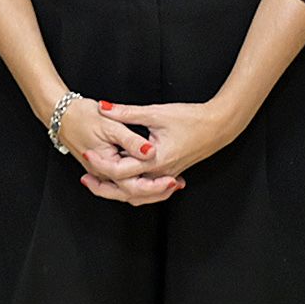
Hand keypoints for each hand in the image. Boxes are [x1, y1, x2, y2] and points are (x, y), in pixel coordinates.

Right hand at [50, 95, 167, 202]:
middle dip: (155, 192)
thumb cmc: (81, 115)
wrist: (60, 113)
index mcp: (104, 163)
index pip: (131, 183)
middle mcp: (102, 172)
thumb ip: (131, 140)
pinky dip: (140, 183)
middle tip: (176, 185)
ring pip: (127, 192)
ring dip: (149, 191)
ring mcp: (102, 172)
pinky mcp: (104, 166)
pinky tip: (154, 177)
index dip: (154, 183)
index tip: (172, 179)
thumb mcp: (109, 124)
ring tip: (169, 185)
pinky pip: (123, 183)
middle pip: (131, 194)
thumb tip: (149, 151)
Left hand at [94, 94, 250, 186]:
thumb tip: (103, 107)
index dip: (101, 164)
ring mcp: (167, 177)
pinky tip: (122, 181)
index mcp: (156, 160)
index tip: (88, 154)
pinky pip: (148, 191)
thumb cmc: (191, 118)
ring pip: (138, 196)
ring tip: (98, 182)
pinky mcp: (170, 174)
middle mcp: (161, 174)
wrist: (219, 126)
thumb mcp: (156, 113)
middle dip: (104, 188)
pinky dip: (133, 189)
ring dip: (118, 191)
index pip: (122, 172)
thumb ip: (127, 113)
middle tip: (86, 179)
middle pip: (127, 192)